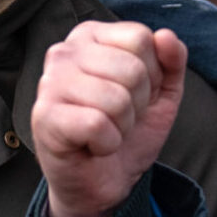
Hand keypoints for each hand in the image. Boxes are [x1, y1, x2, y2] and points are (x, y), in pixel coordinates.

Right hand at [32, 22, 187, 216]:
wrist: (103, 180)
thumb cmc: (126, 130)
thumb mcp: (162, 94)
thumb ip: (171, 61)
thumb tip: (167, 36)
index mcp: (90, 36)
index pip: (140, 37)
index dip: (152, 74)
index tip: (135, 94)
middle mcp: (64, 52)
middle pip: (132, 69)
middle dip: (138, 103)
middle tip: (119, 118)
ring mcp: (49, 83)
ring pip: (116, 98)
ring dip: (122, 126)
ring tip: (106, 131)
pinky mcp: (44, 117)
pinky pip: (97, 124)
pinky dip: (107, 143)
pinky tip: (93, 145)